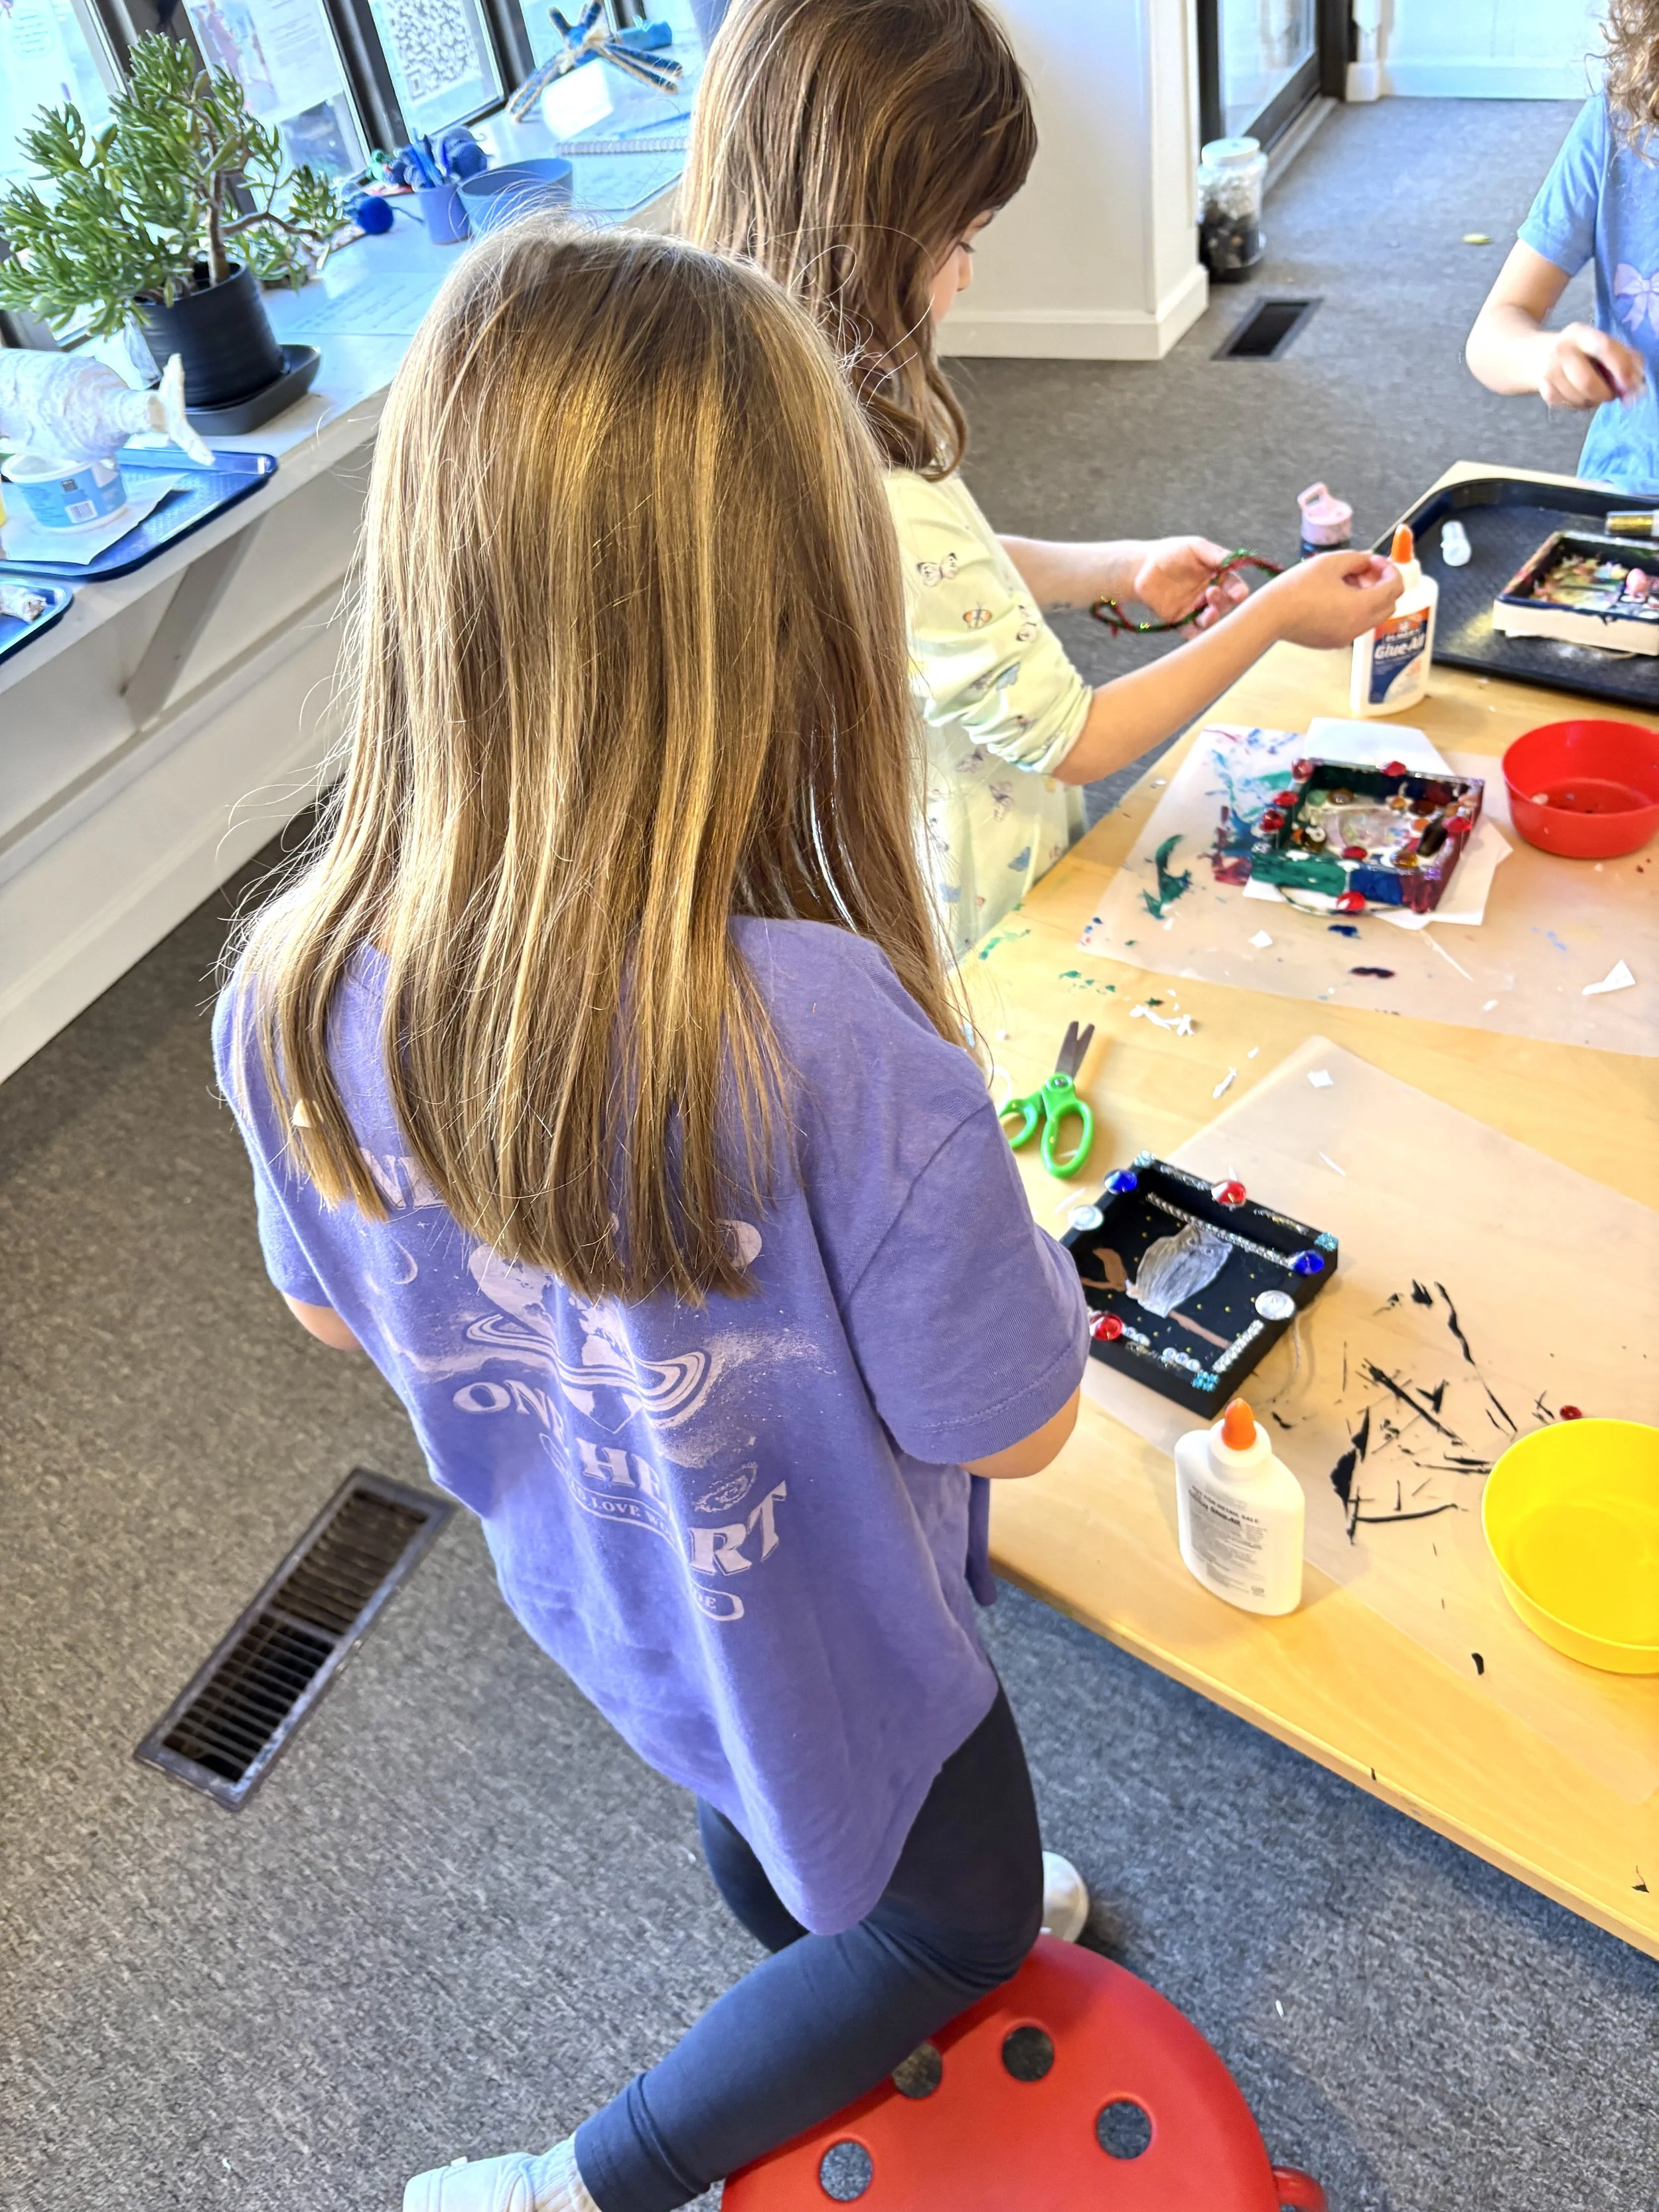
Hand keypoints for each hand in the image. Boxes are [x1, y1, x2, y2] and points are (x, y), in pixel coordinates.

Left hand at [1129, 536, 1251, 629]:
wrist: (1142, 566)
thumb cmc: (1172, 552)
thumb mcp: (1195, 547)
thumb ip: (1214, 554)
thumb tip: (1236, 560)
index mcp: (1218, 577)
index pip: (1235, 587)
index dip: (1239, 592)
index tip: (1237, 594)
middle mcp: (1209, 596)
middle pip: (1225, 606)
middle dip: (1222, 603)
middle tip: (1211, 593)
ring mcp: (1195, 610)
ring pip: (1210, 622)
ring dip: (1212, 620)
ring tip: (1208, 613)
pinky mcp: (1180, 621)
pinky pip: (1191, 633)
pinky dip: (1196, 636)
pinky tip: (1197, 632)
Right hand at [1258, 550, 1402, 650]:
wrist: (1270, 616)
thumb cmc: (1299, 586)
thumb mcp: (1330, 562)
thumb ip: (1357, 559)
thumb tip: (1369, 560)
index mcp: (1363, 606)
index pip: (1395, 587)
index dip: (1389, 569)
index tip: (1373, 560)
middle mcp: (1360, 626)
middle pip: (1389, 605)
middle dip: (1382, 585)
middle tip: (1362, 571)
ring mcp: (1347, 637)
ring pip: (1373, 616)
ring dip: (1369, 597)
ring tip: (1345, 583)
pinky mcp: (1333, 642)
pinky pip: (1355, 625)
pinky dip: (1355, 610)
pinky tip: (1334, 598)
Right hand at [1535, 321, 1644, 409]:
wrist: (1535, 354)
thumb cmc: (1578, 349)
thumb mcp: (1598, 342)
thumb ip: (1622, 356)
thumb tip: (1636, 382)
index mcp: (1580, 333)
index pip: (1603, 347)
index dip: (1620, 367)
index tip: (1630, 383)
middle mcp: (1561, 350)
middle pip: (1586, 381)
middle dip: (1604, 393)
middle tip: (1611, 395)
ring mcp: (1548, 371)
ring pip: (1578, 397)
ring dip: (1592, 401)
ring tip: (1595, 394)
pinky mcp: (1542, 388)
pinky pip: (1568, 404)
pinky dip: (1579, 405)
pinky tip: (1580, 396)